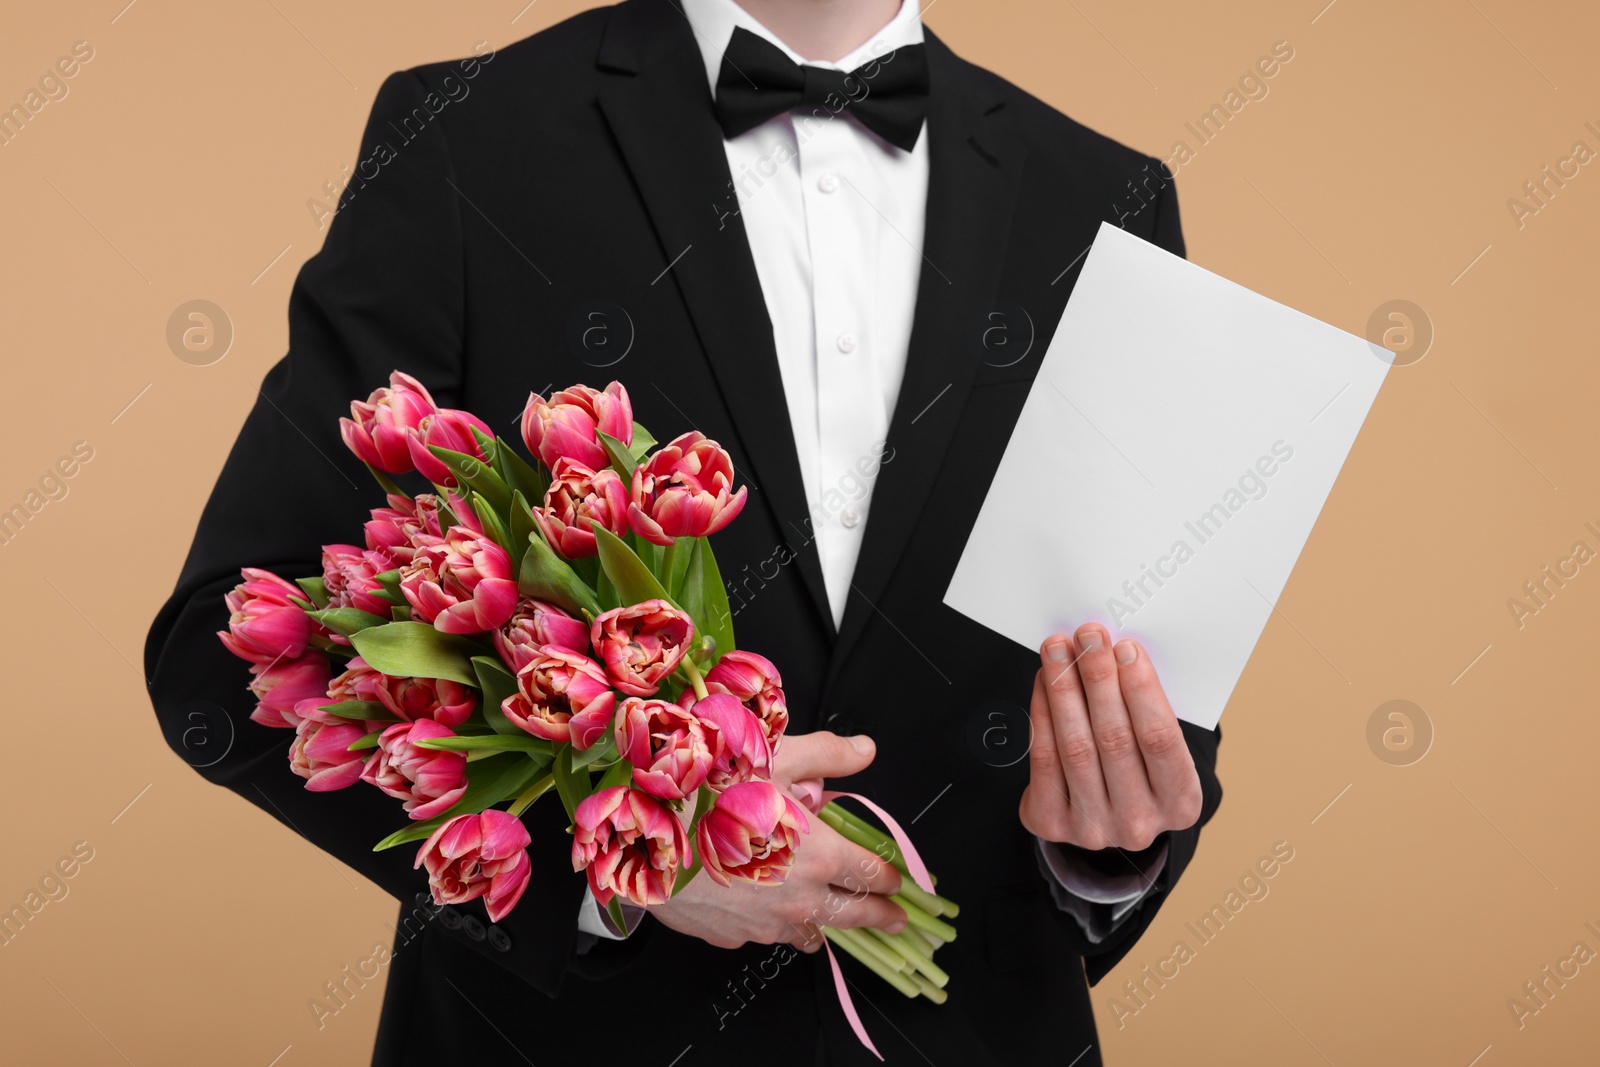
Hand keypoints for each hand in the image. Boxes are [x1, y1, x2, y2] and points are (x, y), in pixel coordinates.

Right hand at [647, 731, 904, 952]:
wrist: (637, 832)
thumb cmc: (705, 790)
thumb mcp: (774, 754)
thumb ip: (828, 755)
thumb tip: (863, 750)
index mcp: (819, 855)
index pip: (873, 874)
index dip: (892, 877)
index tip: (901, 881)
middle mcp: (797, 897)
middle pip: (854, 916)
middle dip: (879, 916)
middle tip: (895, 920)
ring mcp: (762, 923)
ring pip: (808, 932)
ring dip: (822, 922)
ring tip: (828, 913)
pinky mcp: (729, 936)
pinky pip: (763, 934)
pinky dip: (771, 922)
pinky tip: (764, 902)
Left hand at [1019, 624, 1201, 851]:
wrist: (1104, 817)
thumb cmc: (1139, 767)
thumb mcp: (1159, 750)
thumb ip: (1145, 711)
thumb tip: (1114, 651)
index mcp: (1181, 804)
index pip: (1160, 738)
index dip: (1141, 690)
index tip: (1125, 648)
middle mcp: (1138, 823)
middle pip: (1114, 739)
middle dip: (1098, 679)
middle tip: (1087, 636)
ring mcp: (1093, 828)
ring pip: (1075, 746)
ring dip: (1064, 688)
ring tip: (1058, 648)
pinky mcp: (1051, 823)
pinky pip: (1043, 758)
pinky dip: (1042, 712)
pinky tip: (1043, 679)